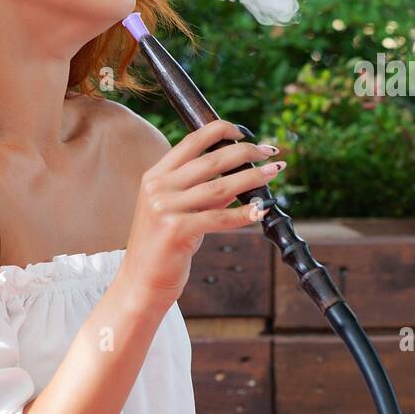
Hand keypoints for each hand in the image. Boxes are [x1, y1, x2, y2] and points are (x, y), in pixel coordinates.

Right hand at [119, 120, 284, 307]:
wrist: (140, 283)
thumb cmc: (164, 246)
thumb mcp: (179, 210)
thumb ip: (205, 192)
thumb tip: (242, 175)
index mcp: (155, 176)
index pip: (192, 141)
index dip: (221, 130)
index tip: (247, 133)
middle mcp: (157, 187)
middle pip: (211, 160)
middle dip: (246, 152)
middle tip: (270, 153)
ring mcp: (164, 208)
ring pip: (220, 187)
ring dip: (252, 178)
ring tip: (273, 173)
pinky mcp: (175, 230)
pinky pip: (219, 217)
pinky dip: (244, 213)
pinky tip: (261, 209)